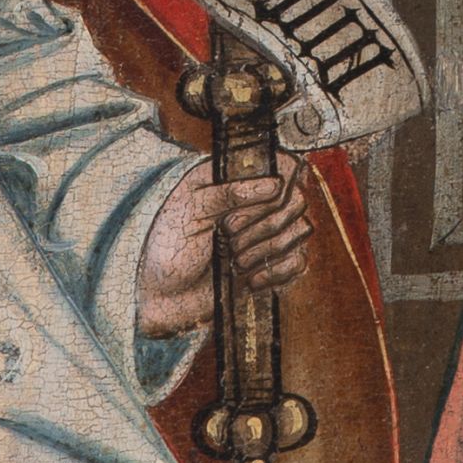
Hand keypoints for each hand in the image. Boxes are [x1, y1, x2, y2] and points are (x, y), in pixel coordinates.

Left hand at [137, 153, 313, 342]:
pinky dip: (277, 272)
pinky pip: (299, 262)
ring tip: (234, 261)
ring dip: (266, 249)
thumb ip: (226, 192)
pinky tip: (250, 280)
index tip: (262, 198)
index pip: (282, 166)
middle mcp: (258, 204)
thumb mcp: (188, 210)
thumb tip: (273, 184)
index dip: (280, 181)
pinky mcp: (274, 265)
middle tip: (228, 234)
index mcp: (236, 180)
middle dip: (264, 223)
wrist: (162, 296)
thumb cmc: (167, 248)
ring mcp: (268, 235)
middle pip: (295, 201)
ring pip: (300, 230)